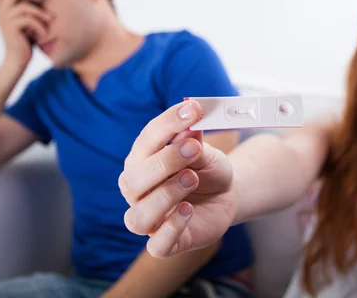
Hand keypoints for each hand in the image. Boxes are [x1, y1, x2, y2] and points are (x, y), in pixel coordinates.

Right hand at [0, 0, 51, 68]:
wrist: (18, 60)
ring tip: (51, 18)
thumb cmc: (24, 42)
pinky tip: (44, 34)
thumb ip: (26, 12)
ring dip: (40, 12)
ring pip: (25, 7)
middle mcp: (0, 13)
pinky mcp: (11, 28)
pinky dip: (40, 26)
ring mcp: (5, 20)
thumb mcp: (25, 24)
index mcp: (2, 12)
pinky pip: (29, 20)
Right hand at [119, 100, 235, 257]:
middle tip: (194, 148)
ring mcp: (149, 218)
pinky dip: (170, 229)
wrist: (224, 193)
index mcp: (141, 161)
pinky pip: (157, 245)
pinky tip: (188, 210)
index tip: (193, 110)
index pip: (145, 141)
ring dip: (165, 195)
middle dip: (164, 162)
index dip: (167, 124)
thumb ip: (193, 140)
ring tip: (192, 178)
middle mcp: (137, 191)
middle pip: (133, 180)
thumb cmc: (206, 167)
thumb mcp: (205, 151)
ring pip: (138, 217)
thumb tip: (188, 123)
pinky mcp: (166, 242)